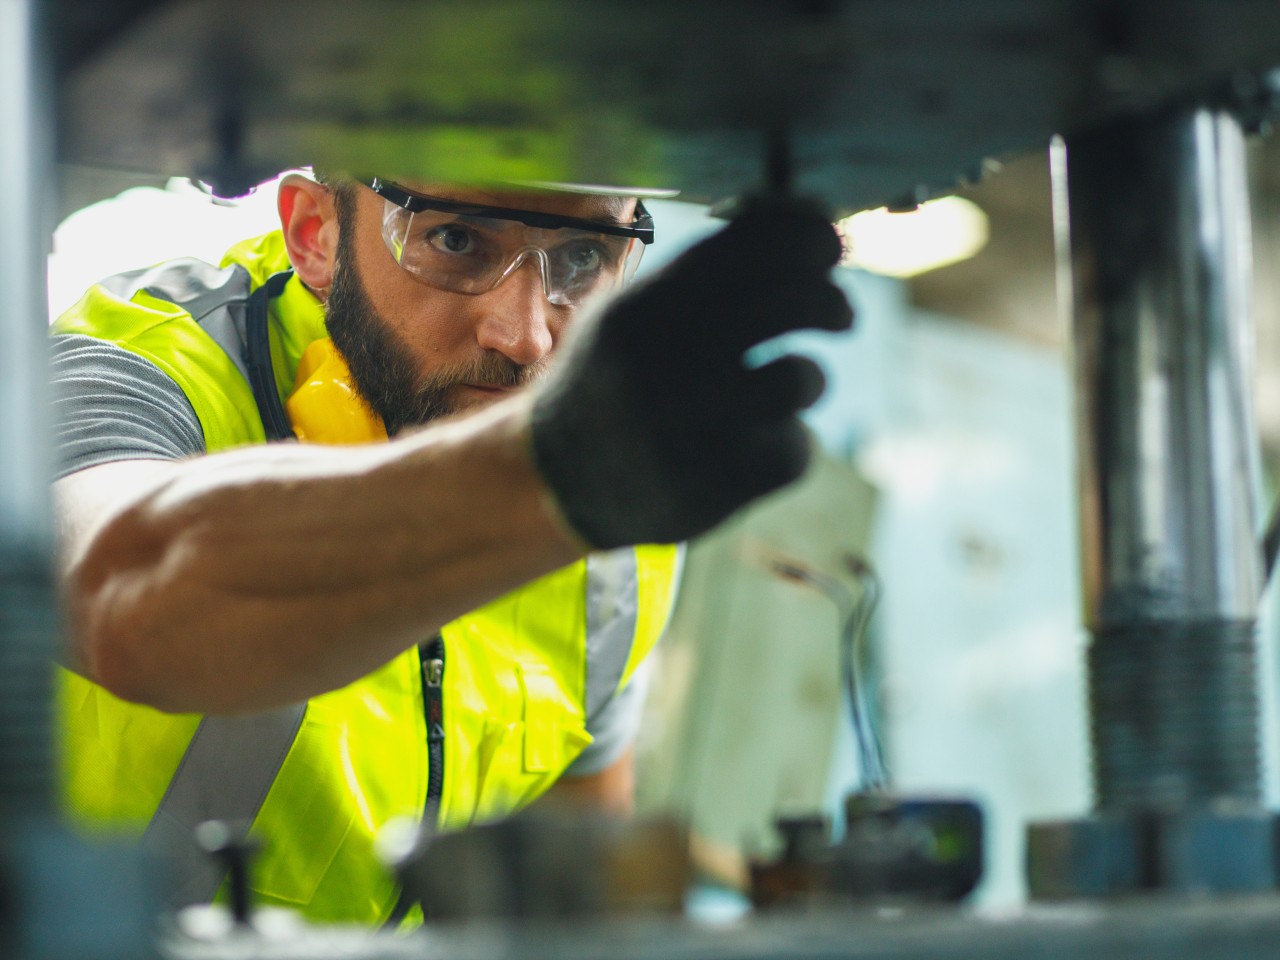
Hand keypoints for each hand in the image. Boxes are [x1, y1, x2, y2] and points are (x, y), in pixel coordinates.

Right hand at [530, 196, 853, 547]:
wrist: (554, 479)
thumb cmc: (609, 380)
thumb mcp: (626, 311)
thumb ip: (698, 273)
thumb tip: (802, 225)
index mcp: (647, 306)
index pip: (755, 246)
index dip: (809, 239)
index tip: (826, 249)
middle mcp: (667, 359)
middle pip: (793, 302)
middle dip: (831, 302)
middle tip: (838, 314)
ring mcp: (692, 425)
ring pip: (800, 380)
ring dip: (808, 379)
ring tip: (792, 383)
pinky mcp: (717, 485)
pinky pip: (794, 450)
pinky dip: (787, 444)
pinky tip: (760, 442)